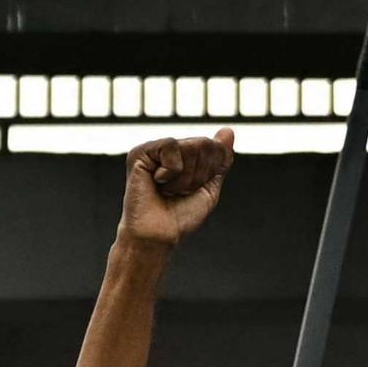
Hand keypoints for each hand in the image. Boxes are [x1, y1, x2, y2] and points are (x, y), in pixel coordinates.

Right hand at [120, 131, 235, 249]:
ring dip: (185, 177)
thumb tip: (228, 130)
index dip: (211, 171)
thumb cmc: (180, 217)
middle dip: (198, 175)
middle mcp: (169, 149)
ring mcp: (153, 149)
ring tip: (168, 190)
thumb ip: (220, 158)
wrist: (159, 236)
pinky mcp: (140, 153)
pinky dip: (171, 171)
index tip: (193, 190)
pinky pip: (171, 146)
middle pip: (204, 144)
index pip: (215, 146)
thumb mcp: (209, 186)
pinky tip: (157, 182)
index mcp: (185, 155)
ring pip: (190, 146)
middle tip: (179, 192)